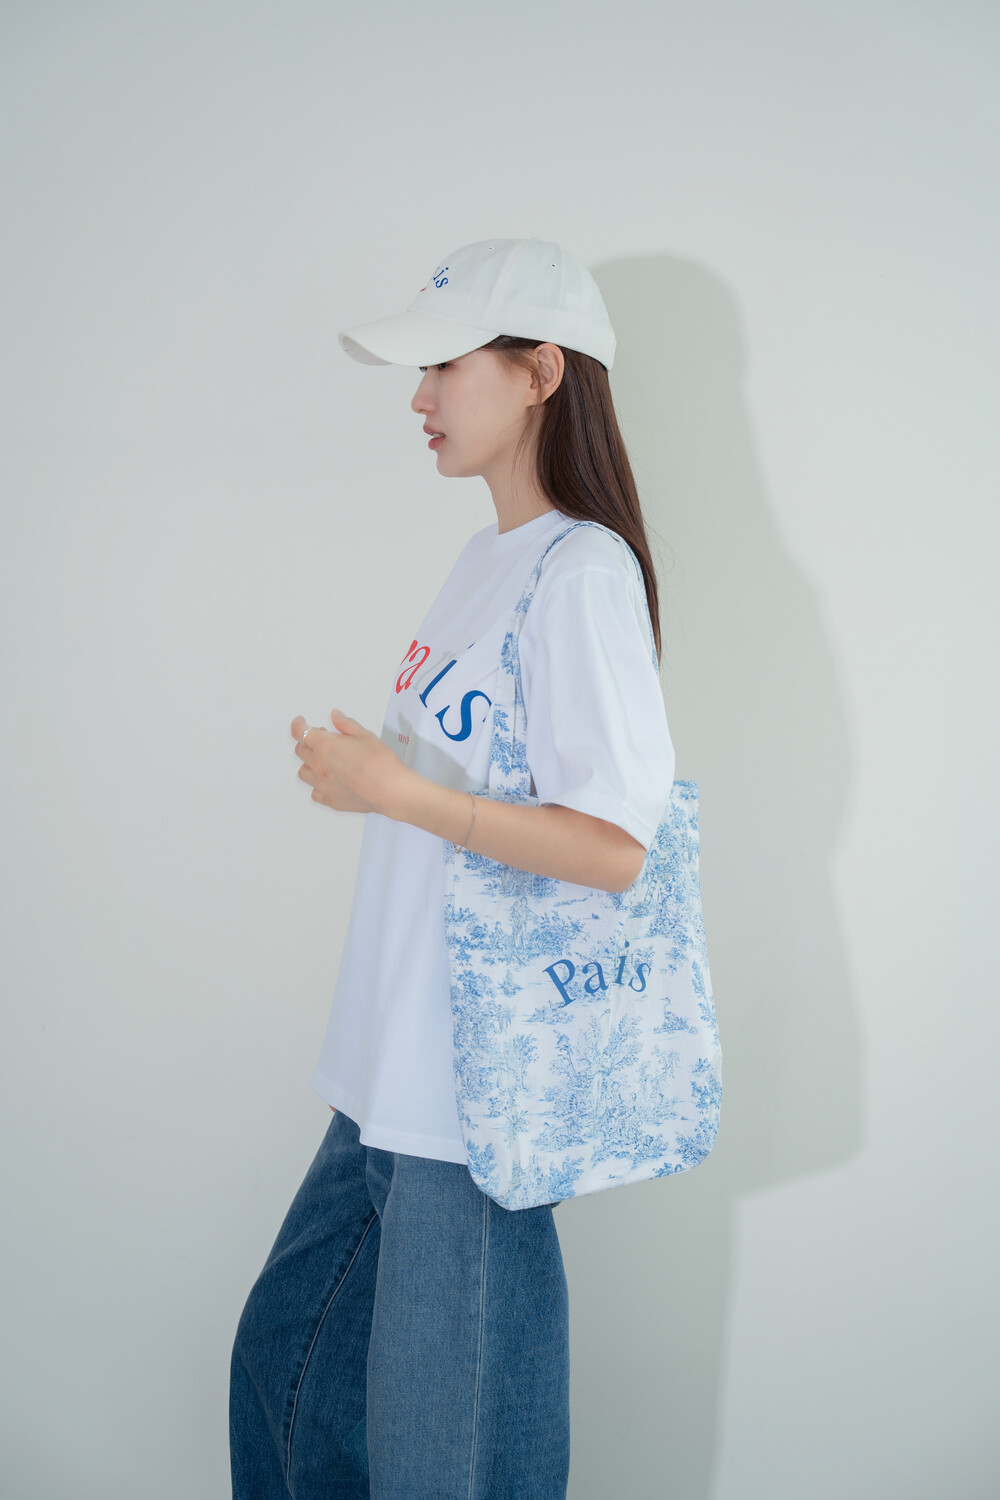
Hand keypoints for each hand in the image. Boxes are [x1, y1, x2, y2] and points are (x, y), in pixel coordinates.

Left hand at [291, 709, 410, 816]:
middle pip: (300, 751)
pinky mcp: (330, 800)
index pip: (300, 732)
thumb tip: (336, 717)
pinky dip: (317, 785)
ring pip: (303, 772)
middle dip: (307, 742)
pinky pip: (315, 792)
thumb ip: (346, 725)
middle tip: (320, 739)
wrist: (391, 790)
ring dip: (309, 763)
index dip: (298, 724)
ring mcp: (323, 785)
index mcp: (325, 746)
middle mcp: (319, 766)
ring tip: (322, 760)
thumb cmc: (381, 764)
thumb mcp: (365, 735)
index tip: (300, 722)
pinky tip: (327, 782)